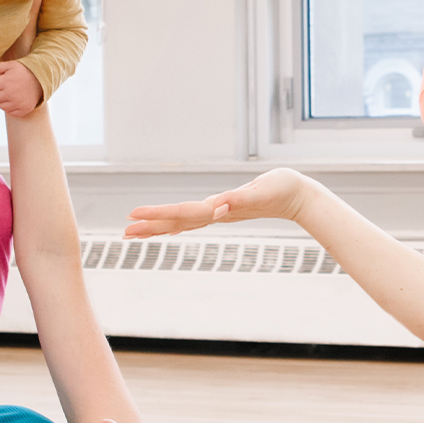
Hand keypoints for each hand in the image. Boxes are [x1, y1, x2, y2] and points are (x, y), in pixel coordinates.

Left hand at [0, 61, 42, 116]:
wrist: (42, 81)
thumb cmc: (24, 71)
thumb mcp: (11, 65)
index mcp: (6, 82)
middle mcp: (10, 94)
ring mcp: (17, 103)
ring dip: (1, 100)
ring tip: (9, 93)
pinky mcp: (22, 110)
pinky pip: (8, 112)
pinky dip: (9, 107)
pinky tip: (14, 99)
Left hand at [124, 169, 315, 238]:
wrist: (299, 196)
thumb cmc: (283, 189)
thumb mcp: (262, 191)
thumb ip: (242, 200)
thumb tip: (219, 207)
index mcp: (220, 209)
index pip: (182, 213)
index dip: (158, 214)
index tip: (134, 216)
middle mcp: (216, 214)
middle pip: (177, 222)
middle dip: (150, 226)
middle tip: (124, 232)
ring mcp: (220, 215)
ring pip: (182, 223)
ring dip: (158, 228)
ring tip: (135, 233)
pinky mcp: (224, 211)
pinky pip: (194, 220)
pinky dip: (177, 224)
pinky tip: (167, 228)